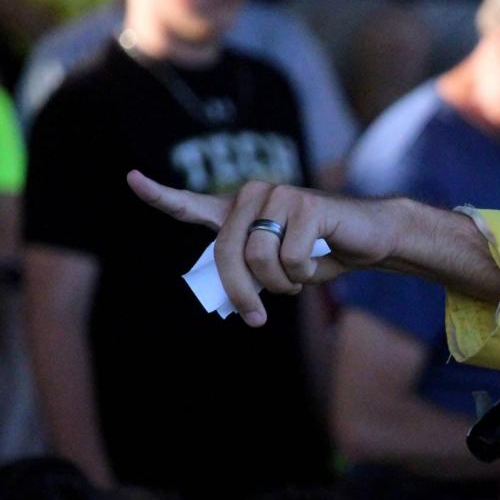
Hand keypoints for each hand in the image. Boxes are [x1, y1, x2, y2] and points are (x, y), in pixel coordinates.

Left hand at [127, 172, 400, 325]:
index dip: (160, 195)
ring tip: (298, 276)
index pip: (193, 205)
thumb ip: (249, 272)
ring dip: (282, 283)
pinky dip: (305, 272)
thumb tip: (234, 298)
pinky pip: (291, 257)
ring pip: (259, 259)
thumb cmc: (320, 253)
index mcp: (240, 210)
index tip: (131, 180)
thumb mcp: (277, 267)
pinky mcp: (305, 204)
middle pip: (227, 253)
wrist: (368, 237)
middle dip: (242, 293)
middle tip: (257, 319)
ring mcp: (278, 196)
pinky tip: (320, 256)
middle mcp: (253, 195)